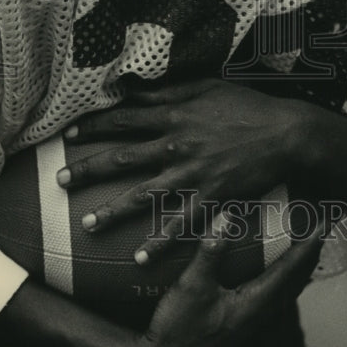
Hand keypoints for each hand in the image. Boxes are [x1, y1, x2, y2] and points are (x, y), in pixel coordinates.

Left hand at [58, 77, 309, 260]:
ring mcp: (193, 175)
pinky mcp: (211, 198)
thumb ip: (170, 89)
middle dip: (88, 170)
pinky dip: (158, 244)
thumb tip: (135, 88)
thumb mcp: (209, 87)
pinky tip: (138, 259)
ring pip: (143, 196)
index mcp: (175, 115)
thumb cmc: (248, 106)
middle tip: (60, 181)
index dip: (95, 126)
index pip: (125, 119)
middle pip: (123, 158)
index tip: (70, 134)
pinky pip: (179, 225)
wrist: (286, 134)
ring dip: (112, 211)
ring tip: (87, 225)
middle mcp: (177, 146)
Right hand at [133, 225, 322, 346]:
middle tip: (320, 229)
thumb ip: (210, 251)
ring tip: (303, 248)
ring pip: (285, 292)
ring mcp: (251, 324)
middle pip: (295, 282)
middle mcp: (259, 316)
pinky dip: (281, 280)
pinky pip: (272, 298)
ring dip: (297, 268)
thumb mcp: (191, 286)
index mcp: (254, 305)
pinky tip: (273, 273)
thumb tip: (226, 216)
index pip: (290, 270)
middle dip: (309, 255)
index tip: (322, 224)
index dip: (307, 245)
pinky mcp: (240, 326)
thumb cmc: (178, 330)